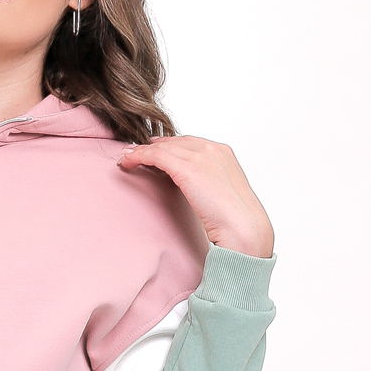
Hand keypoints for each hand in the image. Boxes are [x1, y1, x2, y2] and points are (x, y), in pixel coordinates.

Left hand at [119, 135, 273, 258]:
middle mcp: (212, 149)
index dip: (170, 146)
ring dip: (142, 151)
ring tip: (126, 157)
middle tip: (137, 153)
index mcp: (224, 153)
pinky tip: (126, 161)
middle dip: (155, 146)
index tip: (156, 151)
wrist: (243, 228)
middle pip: (175, 141)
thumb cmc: (236, 221)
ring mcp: (200, 156)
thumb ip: (209, 186)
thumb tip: (197, 191)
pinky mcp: (187, 168)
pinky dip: (138, 156)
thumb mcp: (223, 196)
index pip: (190, 143)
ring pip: (163, 146)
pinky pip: (155, 155)